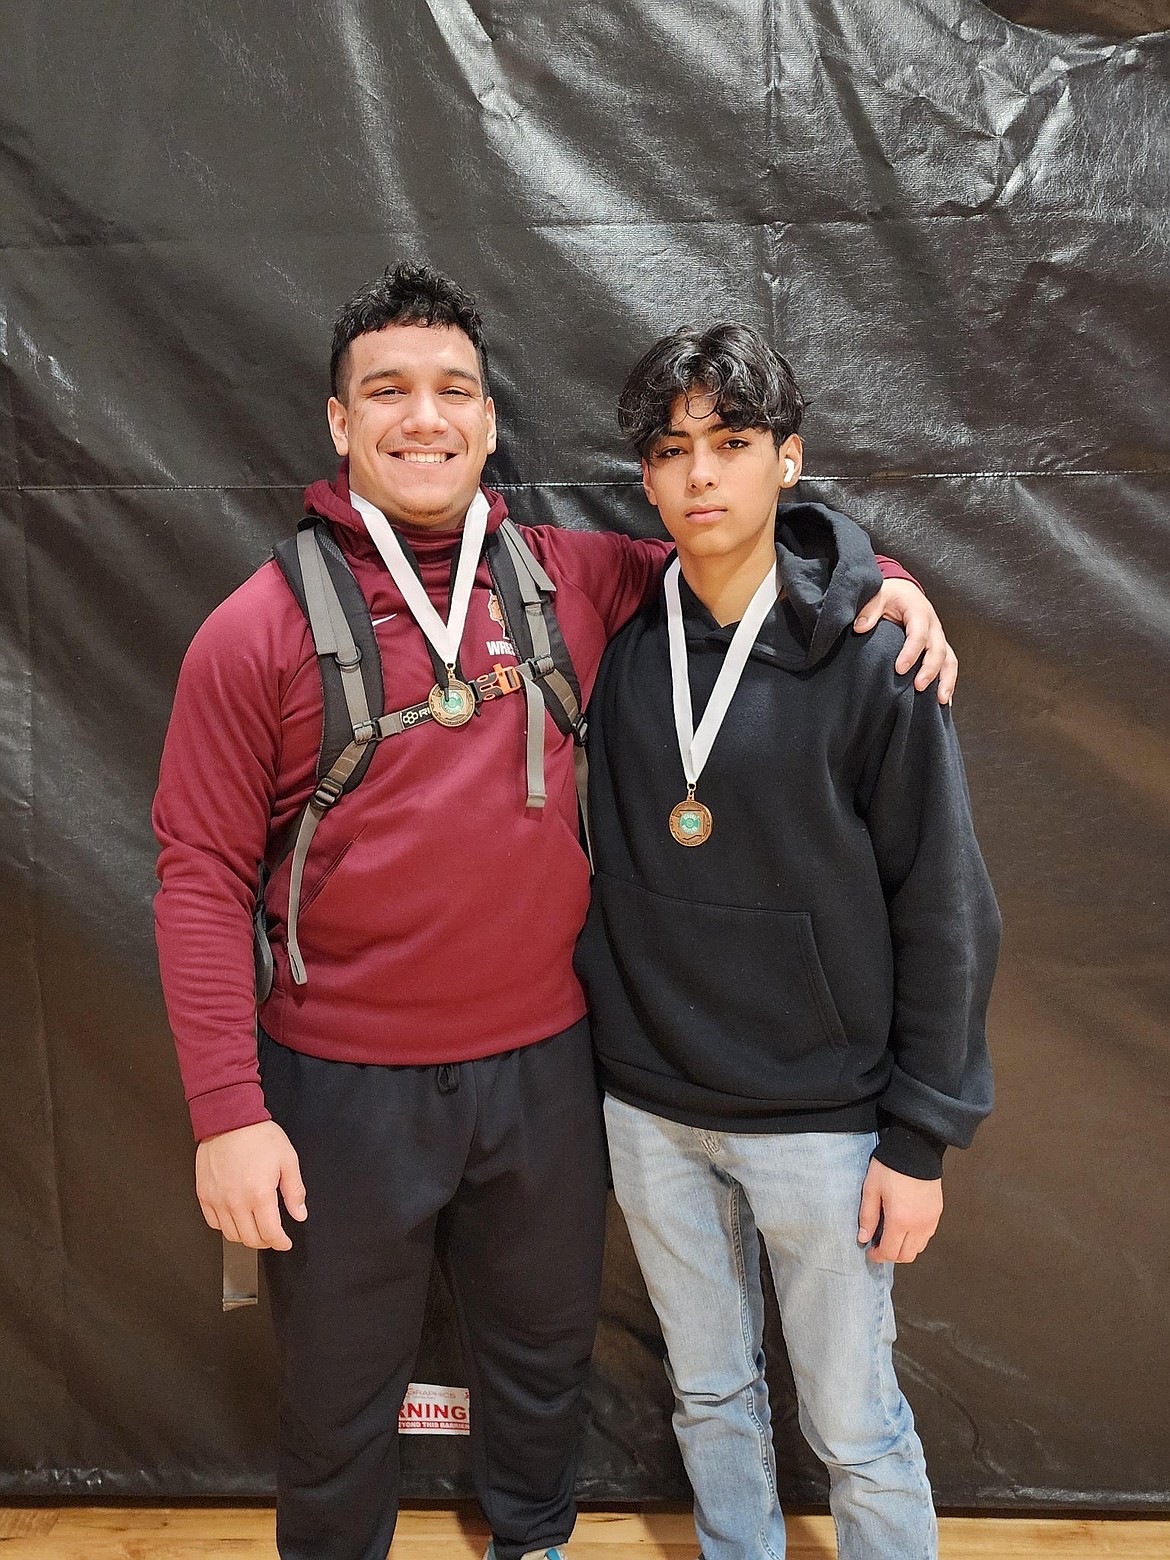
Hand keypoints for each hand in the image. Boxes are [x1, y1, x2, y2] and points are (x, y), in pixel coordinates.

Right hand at [195, 1120, 306, 1250]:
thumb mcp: (288, 1159)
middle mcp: (236, 1202)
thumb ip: (294, 1191)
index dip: (280, 1243)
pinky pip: (214, 1223)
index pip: (270, 1233)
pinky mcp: (204, 1195)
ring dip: (246, 1236)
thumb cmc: (258, 1135)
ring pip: (231, 1235)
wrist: (228, 1119)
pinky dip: (226, 1226)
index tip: (285, 1242)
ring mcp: (217, 1200)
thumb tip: (299, 1214)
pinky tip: (236, 1217)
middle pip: (250, 1239)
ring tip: (255, 1228)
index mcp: (259, 1195)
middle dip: (265, 1242)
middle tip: (273, 1235)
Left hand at [853, 579, 957, 704]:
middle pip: (938, 650)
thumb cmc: (891, 595)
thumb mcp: (878, 596)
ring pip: (949, 660)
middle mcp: (933, 626)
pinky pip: (948, 665)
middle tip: (918, 687)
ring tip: (941, 700)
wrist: (903, 591)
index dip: (911, 652)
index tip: (899, 669)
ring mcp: (938, 638)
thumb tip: (860, 627)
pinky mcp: (939, 647)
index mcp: (919, 612)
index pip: (918, 634)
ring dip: (946, 680)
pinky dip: (948, 682)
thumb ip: (869, 610)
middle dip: (930, 670)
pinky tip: (943, 701)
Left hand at [857, 1157, 942, 1263]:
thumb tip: (863, 1237)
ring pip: (918, 1248)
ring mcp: (930, 1220)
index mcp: (900, 1220)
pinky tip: (905, 1227)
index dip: (877, 1256)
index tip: (869, 1251)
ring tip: (891, 1236)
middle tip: (879, 1245)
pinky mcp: (937, 1213)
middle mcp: (918, 1224)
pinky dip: (916, 1239)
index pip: (890, 1252)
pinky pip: (927, 1236)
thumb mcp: (871, 1188)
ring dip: (904, 1248)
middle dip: (890, 1255)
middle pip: (906, 1256)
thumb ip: (867, 1216)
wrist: (916, 1149)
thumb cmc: (891, 1166)